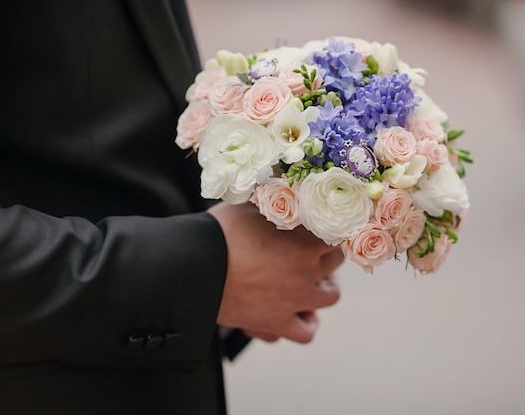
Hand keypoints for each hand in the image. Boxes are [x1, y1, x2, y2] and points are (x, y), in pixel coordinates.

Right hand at [208, 202, 342, 343]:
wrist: (189, 269)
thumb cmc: (216, 232)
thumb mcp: (248, 206)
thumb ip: (274, 204)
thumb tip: (285, 191)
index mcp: (303, 242)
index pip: (335, 232)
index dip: (326, 226)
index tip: (316, 223)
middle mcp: (305, 272)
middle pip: (335, 262)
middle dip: (326, 253)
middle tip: (311, 248)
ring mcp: (293, 300)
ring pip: (331, 296)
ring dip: (324, 285)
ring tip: (310, 279)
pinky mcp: (275, 323)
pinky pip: (306, 332)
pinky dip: (306, 323)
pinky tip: (299, 312)